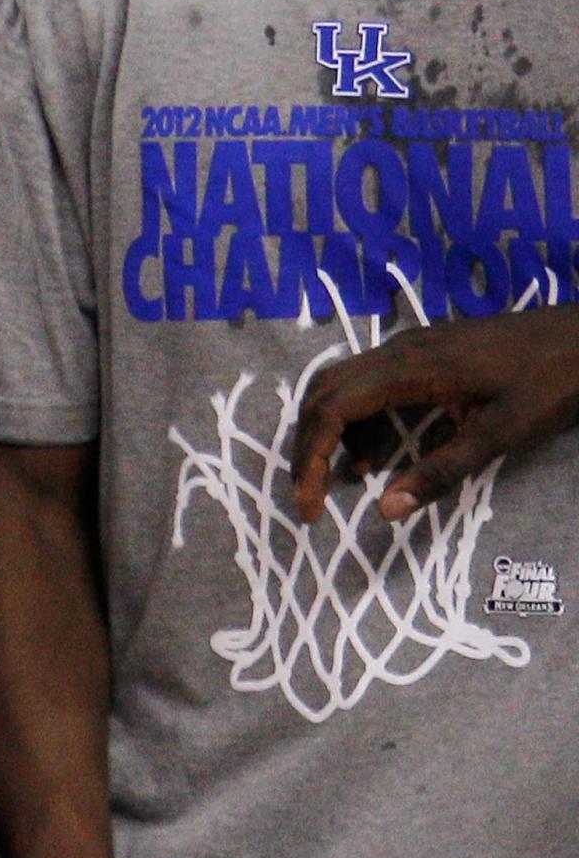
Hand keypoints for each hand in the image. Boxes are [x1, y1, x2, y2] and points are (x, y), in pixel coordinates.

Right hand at [288, 302, 578, 522]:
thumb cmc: (549, 383)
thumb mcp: (500, 434)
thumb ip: (442, 470)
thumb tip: (385, 510)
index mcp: (408, 368)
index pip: (332, 410)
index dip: (311, 458)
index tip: (309, 506)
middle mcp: (396, 350)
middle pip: (323, 393)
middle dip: (308, 445)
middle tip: (311, 495)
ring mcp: (408, 347)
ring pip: (342, 385)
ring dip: (332, 432)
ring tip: (348, 478)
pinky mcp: (423, 352)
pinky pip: (369, 382)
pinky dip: (360, 420)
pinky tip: (379, 452)